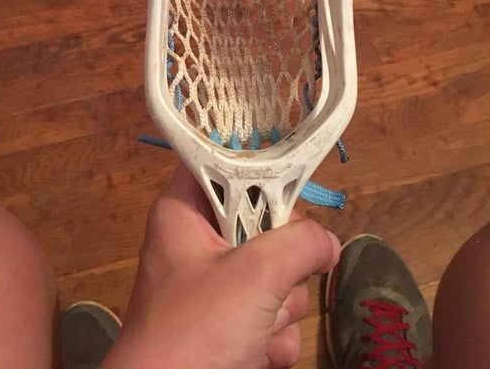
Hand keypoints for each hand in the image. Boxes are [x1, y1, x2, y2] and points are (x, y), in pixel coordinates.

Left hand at [102, 165, 339, 368]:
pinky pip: (272, 315)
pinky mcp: (230, 327)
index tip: (293, 188)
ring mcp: (216, 289)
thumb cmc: (196, 331)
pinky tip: (258, 354)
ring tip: (256, 330)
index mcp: (184, 211)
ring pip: (276, 275)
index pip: (225, 163)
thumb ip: (300, 244)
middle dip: (280, 265)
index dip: (261, 171)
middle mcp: (199, 243)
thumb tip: (328, 243)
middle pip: (265, 224)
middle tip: (268, 282)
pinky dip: (274, 338)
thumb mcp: (254, 274)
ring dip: (280, 309)